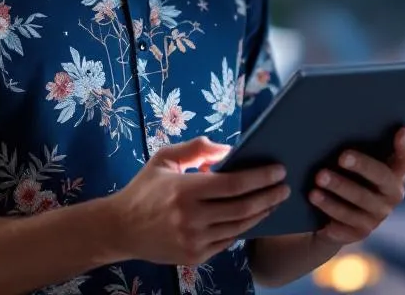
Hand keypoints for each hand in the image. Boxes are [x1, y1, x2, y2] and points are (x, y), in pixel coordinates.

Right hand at [106, 136, 289, 265]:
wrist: (120, 229)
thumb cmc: (145, 189)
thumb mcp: (164, 159)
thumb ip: (196, 149)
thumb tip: (228, 148)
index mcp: (184, 190)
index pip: (233, 184)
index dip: (260, 177)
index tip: (278, 170)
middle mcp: (190, 218)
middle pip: (243, 207)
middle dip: (269, 196)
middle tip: (285, 187)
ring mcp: (193, 240)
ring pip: (240, 227)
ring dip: (262, 213)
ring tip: (274, 201)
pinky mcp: (194, 257)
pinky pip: (228, 241)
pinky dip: (244, 228)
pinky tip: (253, 216)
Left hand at [308, 127, 404, 244]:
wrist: (331, 213)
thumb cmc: (343, 174)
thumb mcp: (350, 161)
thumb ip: (355, 145)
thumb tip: (338, 120)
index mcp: (394, 174)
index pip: (404, 160)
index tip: (401, 130)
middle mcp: (392, 196)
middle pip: (381, 179)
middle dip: (362, 166)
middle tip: (340, 156)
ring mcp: (377, 216)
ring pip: (359, 204)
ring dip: (337, 194)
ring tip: (316, 184)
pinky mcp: (360, 232)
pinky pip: (346, 227)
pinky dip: (332, 219)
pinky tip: (319, 214)